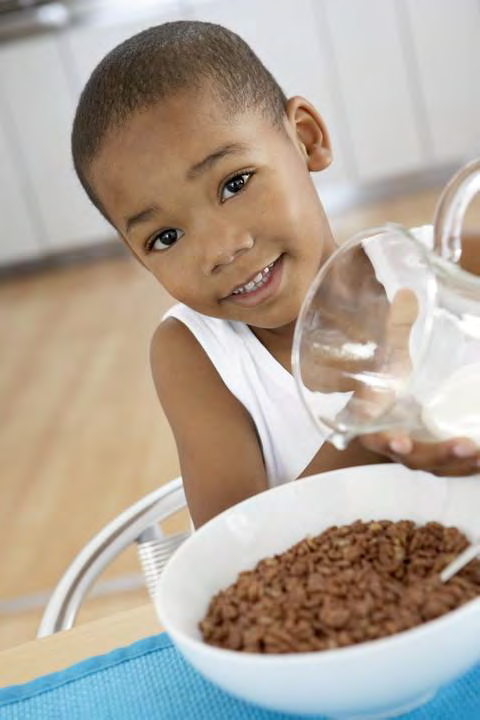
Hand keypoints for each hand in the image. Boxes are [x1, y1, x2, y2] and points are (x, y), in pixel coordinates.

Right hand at [358, 288, 479, 474]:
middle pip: (413, 457)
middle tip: (462, 445)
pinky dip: (471, 464)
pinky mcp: (438, 451)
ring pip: (437, 465)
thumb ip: (396, 327)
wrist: (393, 389)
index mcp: (373, 418)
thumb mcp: (391, 348)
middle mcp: (395, 440)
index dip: (384, 441)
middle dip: (437, 455)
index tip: (398, 441)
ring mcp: (419, 449)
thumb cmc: (387, 371)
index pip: (373, 434)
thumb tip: (408, 294)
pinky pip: (453, 464)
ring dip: (459, 463)